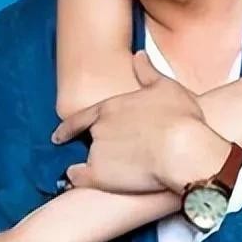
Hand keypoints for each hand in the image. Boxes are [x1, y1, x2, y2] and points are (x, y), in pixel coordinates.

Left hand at [53, 52, 228, 193]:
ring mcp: (97, 152)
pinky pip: (79, 179)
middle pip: (89, 140)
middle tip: (107, 157)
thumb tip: (139, 56)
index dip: (69, 128)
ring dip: (93, 166)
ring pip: (86, 161)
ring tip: (107, 174)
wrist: (183, 149)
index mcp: (111, 107)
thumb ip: (147, 71)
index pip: (81, 118)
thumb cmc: (179, 117)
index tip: (59, 135)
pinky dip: (76, 181)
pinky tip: (77, 185)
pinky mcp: (99, 175)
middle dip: (95, 148)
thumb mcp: (166, 86)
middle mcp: (99, 128)